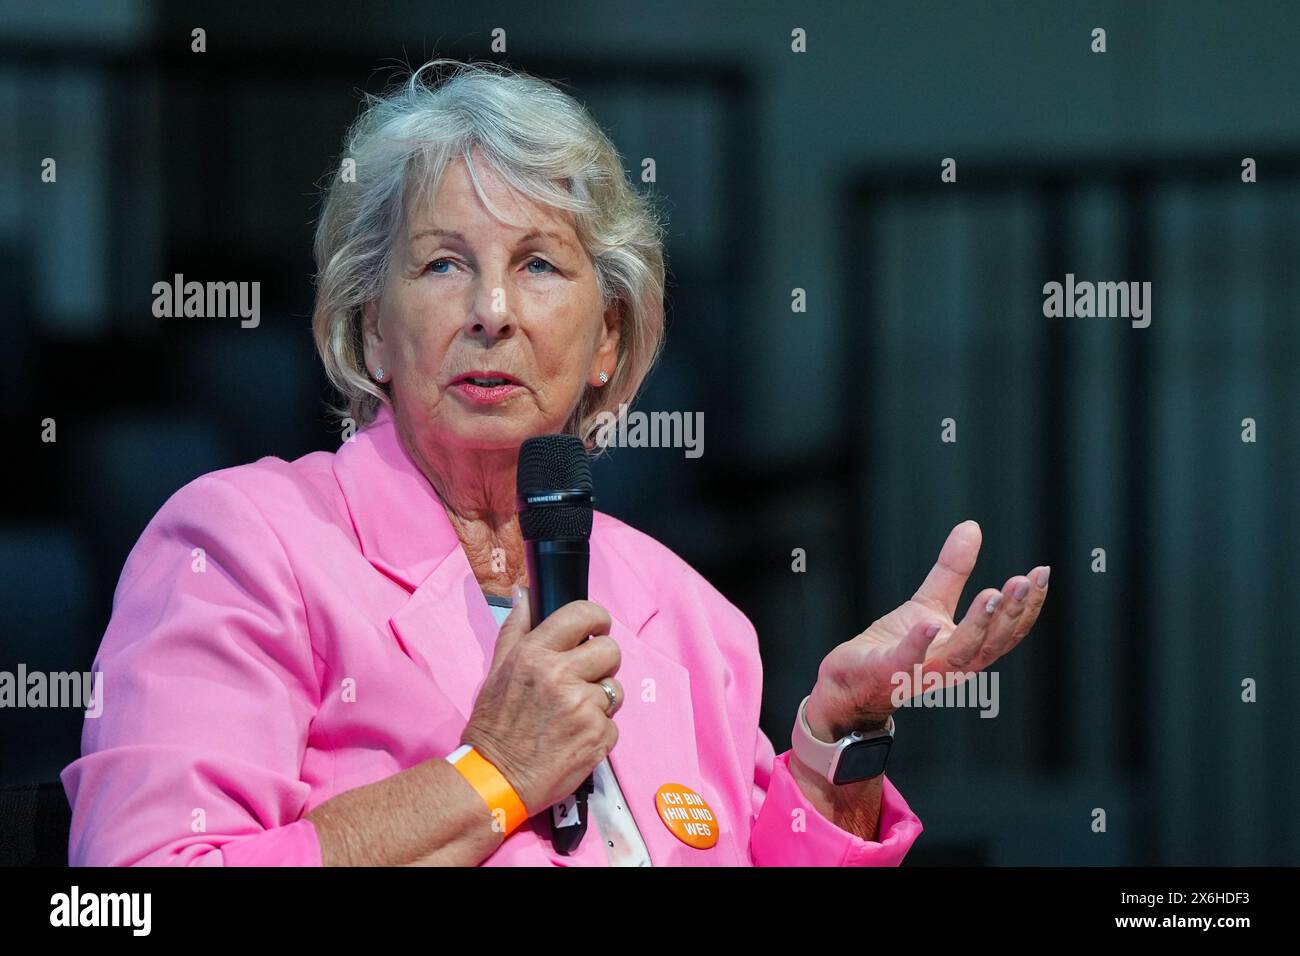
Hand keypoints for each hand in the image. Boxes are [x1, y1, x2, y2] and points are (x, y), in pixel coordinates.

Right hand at [461, 591, 622, 814]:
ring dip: (599, 701)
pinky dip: (598, 732)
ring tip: (571, 715)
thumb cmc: (493, 725)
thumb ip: (516, 628)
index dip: (597, 619)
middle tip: (583, 678)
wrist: (495, 778)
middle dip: (602, 663)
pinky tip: (573, 738)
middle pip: (611, 650)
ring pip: (615, 689)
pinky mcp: (598, 736)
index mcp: (535, 653)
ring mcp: (583, 706)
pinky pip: (613, 723)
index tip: (597, 628)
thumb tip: (527, 594)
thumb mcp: (497, 669)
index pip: (583, 614)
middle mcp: (561, 675)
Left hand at [806, 520, 1048, 740]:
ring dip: (978, 625)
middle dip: (1010, 613)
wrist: (850, 680)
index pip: (1006, 630)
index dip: (1027, 604)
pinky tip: (928, 625)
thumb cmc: (894, 645)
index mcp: (966, 649)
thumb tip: (972, 526)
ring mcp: (922, 672)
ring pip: (960, 654)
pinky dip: (919, 645)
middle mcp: (951, 665)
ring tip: (992, 594)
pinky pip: (907, 662)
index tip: (1041, 574)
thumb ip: (953, 570)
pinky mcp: (889, 673)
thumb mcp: (928, 602)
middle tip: (1024, 581)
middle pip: (991, 643)